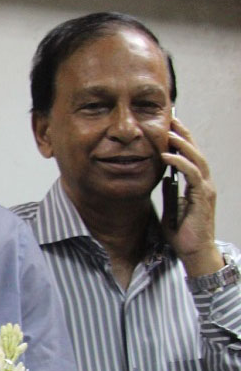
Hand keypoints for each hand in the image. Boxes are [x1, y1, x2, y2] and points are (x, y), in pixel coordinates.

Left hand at [163, 117, 223, 275]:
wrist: (194, 251)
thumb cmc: (184, 233)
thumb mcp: (170, 209)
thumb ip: (169, 193)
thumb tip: (164, 179)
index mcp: (197, 185)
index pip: (190, 157)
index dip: (181, 142)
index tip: (168, 128)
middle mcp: (204, 183)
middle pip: (196, 152)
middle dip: (184, 134)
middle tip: (171, 118)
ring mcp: (205, 189)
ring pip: (197, 159)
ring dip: (183, 144)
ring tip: (169, 131)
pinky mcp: (203, 196)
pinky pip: (192, 174)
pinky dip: (179, 162)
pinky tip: (166, 155)